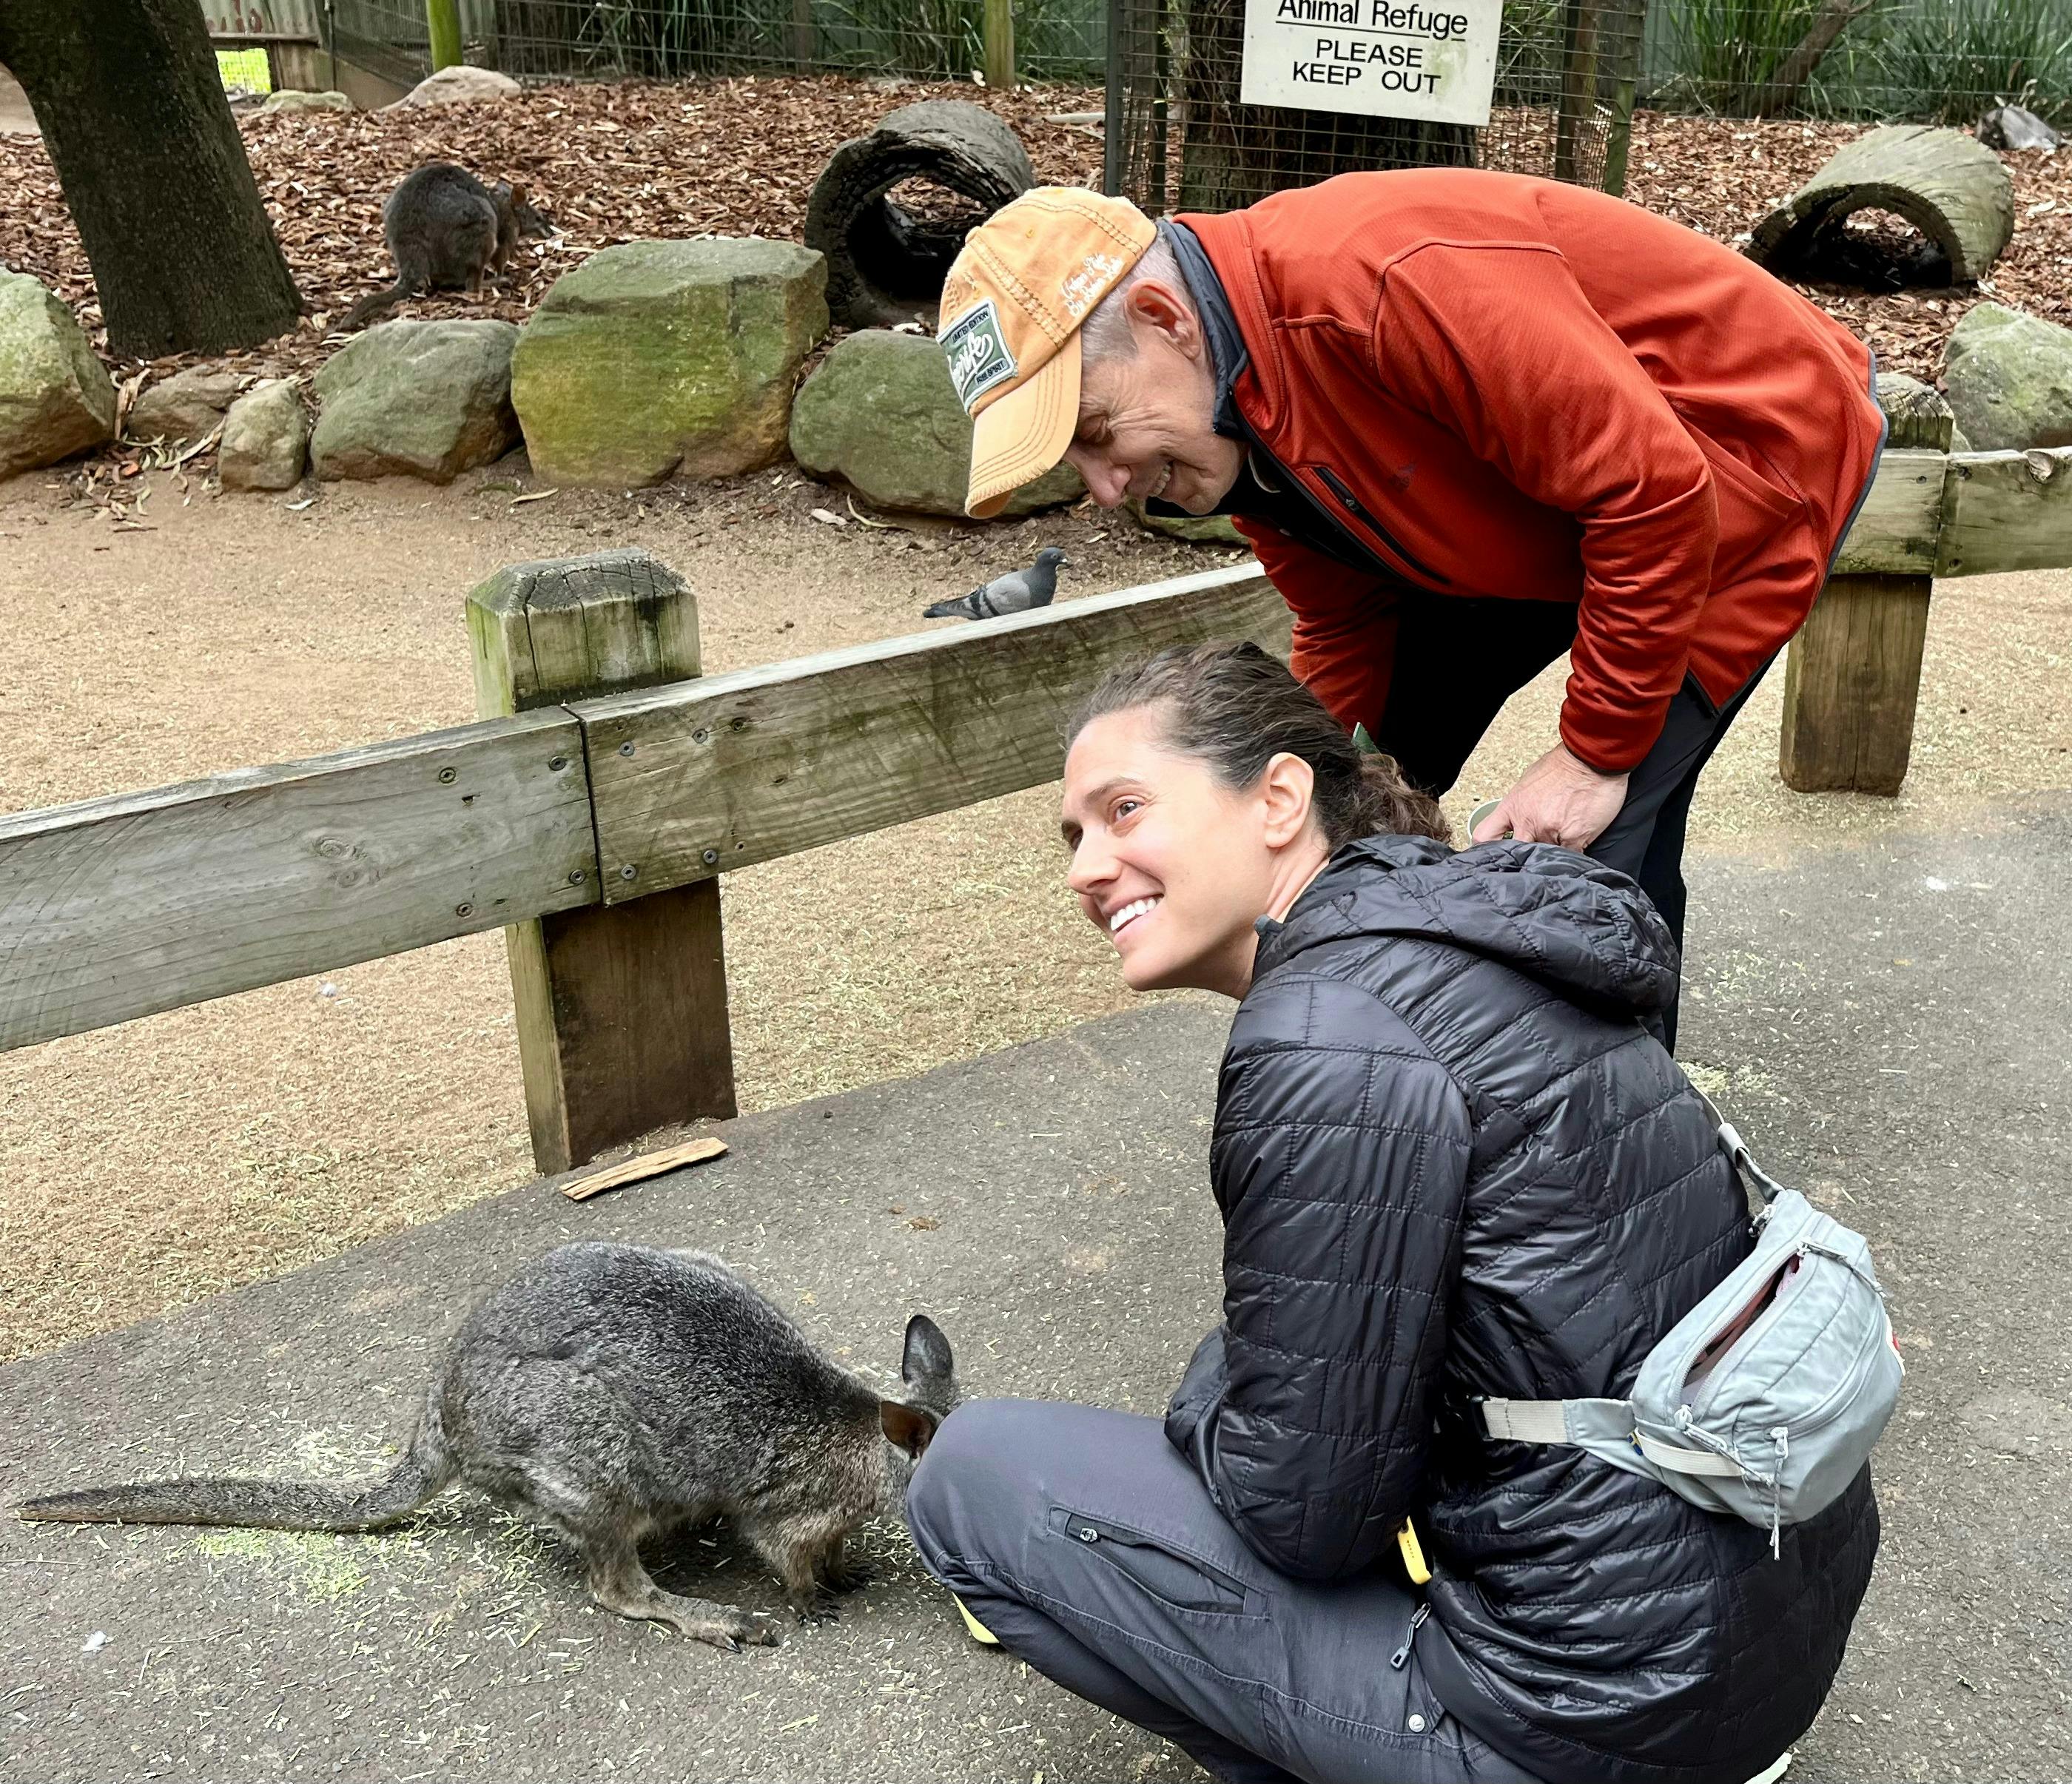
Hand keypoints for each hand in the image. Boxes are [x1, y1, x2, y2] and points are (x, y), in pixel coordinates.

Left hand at [1472, 742, 1628, 850]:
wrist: (1591, 760)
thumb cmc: (1563, 766)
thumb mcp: (1528, 781)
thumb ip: (1520, 805)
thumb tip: (1518, 820)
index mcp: (1513, 807)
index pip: (1485, 836)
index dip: (1485, 849)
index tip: (1492, 854)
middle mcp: (1528, 821)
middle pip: (1515, 853)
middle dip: (1524, 856)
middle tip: (1536, 850)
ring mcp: (1549, 831)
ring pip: (1545, 857)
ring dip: (1552, 852)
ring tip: (1564, 835)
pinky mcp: (1573, 838)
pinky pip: (1569, 858)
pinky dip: (1573, 854)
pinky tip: (1578, 841)